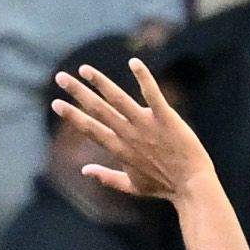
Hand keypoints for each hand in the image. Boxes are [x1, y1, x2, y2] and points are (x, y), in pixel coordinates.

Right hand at [53, 58, 215, 205]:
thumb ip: (107, 177)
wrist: (193, 187)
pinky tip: (134, 62)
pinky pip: (153, 95)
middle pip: (98, 110)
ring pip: (118, 100)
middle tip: (60, 77)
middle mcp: (129, 135)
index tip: (56, 103)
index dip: (73, 115)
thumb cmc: (165, 186)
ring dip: (100, 83)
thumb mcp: (133, 186)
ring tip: (85, 69)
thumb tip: (84, 170)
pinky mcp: (166, 119)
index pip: (91, 129)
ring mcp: (147, 126)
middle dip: (78, 93)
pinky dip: (144, 78)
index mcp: (120, 149)